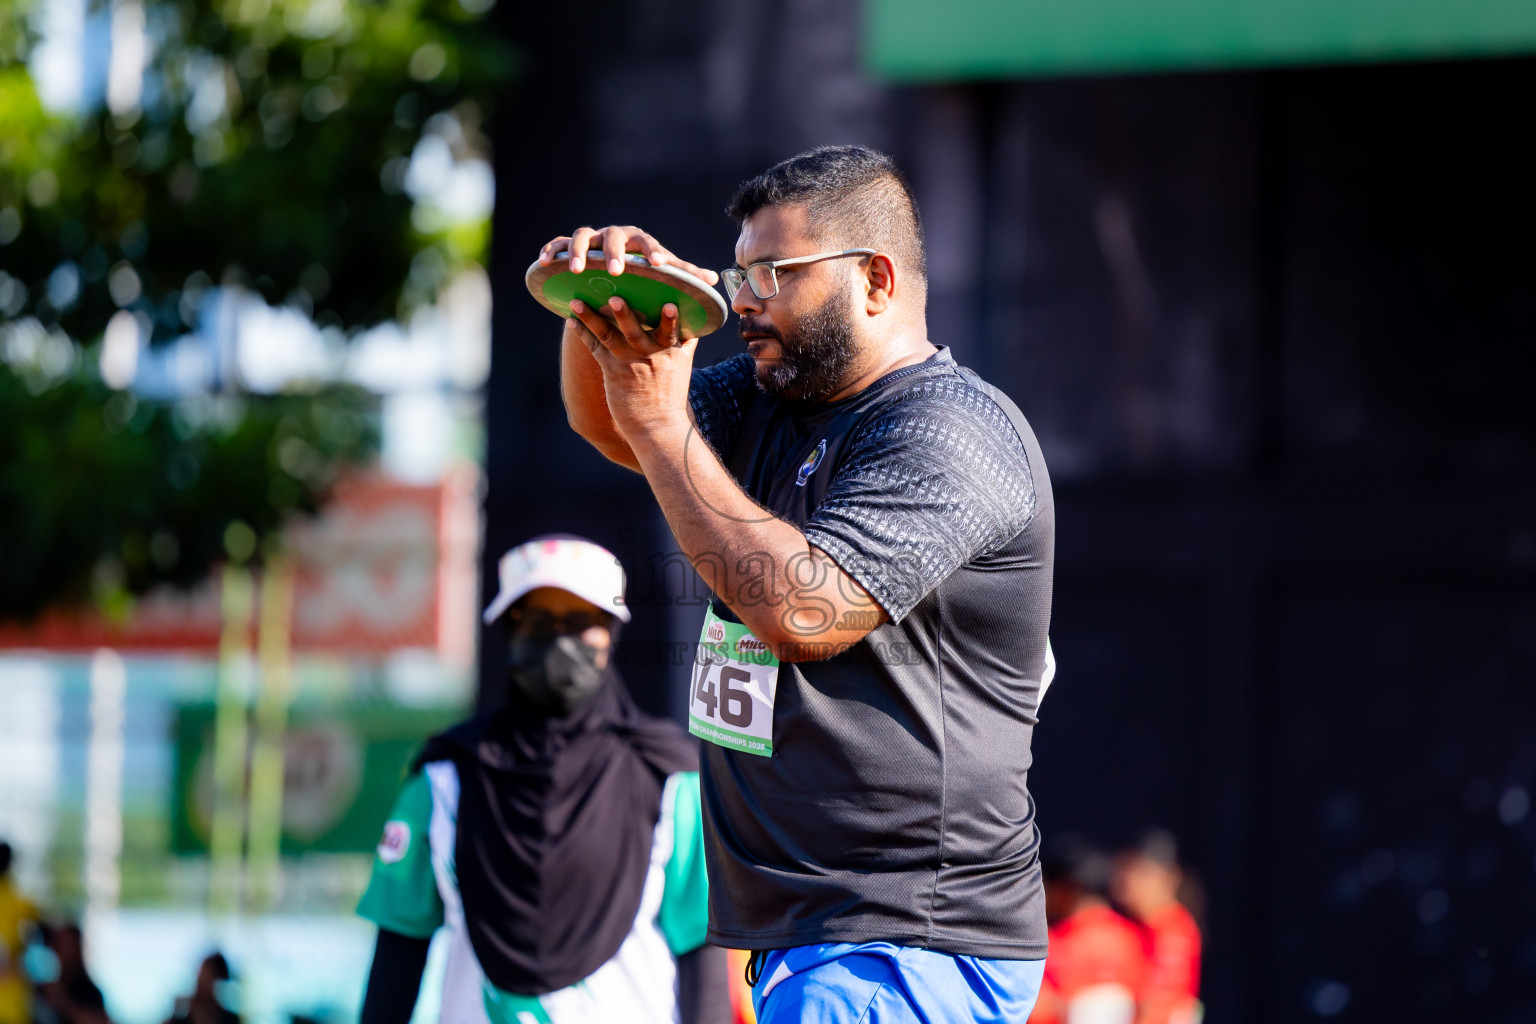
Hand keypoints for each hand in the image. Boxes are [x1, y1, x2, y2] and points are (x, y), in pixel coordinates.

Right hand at [537, 225, 719, 284]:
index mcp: (638, 241)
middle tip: (615, 272)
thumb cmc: (641, 274)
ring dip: (577, 251)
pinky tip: (545, 262)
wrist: (611, 275)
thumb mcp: (661, 275)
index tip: (658, 265)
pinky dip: (551, 249)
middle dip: (613, 252)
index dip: (652, 252)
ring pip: (581, 236)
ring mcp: (589, 240)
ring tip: (576, 271)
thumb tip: (713, 280)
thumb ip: (682, 276)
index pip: (647, 242)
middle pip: (613, 236)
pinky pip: (556, 243)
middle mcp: (613, 236)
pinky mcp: (567, 246)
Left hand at [569, 295, 694, 442]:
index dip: (670, 319)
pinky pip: (595, 348)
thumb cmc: (670, 394)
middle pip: (634, 331)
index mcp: (669, 351)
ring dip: (591, 318)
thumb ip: (686, 342)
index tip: (670, 304)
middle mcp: (648, 355)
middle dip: (624, 314)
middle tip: (614, 298)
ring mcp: (628, 363)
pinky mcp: (612, 372)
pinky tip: (571, 320)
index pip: (671, 331)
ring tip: (577, 302)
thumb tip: (694, 322)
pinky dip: (582, 333)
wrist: (657, 426)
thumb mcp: (683, 366)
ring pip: (608, 336)